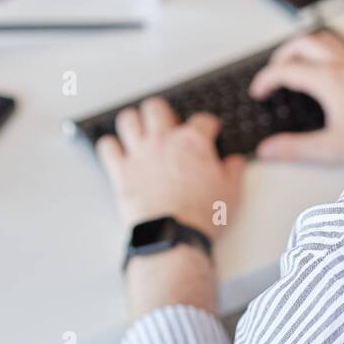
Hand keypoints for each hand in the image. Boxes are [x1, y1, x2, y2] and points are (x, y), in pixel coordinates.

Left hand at [96, 98, 243, 239]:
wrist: (173, 235)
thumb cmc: (201, 215)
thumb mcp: (231, 193)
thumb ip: (234, 171)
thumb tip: (235, 162)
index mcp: (193, 143)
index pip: (202, 120)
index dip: (208, 125)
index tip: (209, 131)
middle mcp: (164, 141)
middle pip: (156, 108)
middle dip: (162, 112)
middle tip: (167, 125)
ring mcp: (140, 154)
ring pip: (128, 120)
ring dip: (133, 122)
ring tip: (139, 130)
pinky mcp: (121, 171)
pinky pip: (107, 147)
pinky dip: (110, 146)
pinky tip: (117, 151)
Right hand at [248, 32, 343, 163]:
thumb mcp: (332, 148)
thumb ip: (296, 149)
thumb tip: (268, 150)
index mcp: (328, 80)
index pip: (286, 69)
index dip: (266, 79)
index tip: (259, 92)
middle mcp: (341, 65)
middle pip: (301, 43)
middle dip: (280, 56)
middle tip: (272, 75)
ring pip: (320, 39)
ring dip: (300, 48)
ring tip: (292, 65)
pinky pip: (336, 47)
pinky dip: (319, 51)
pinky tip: (322, 69)